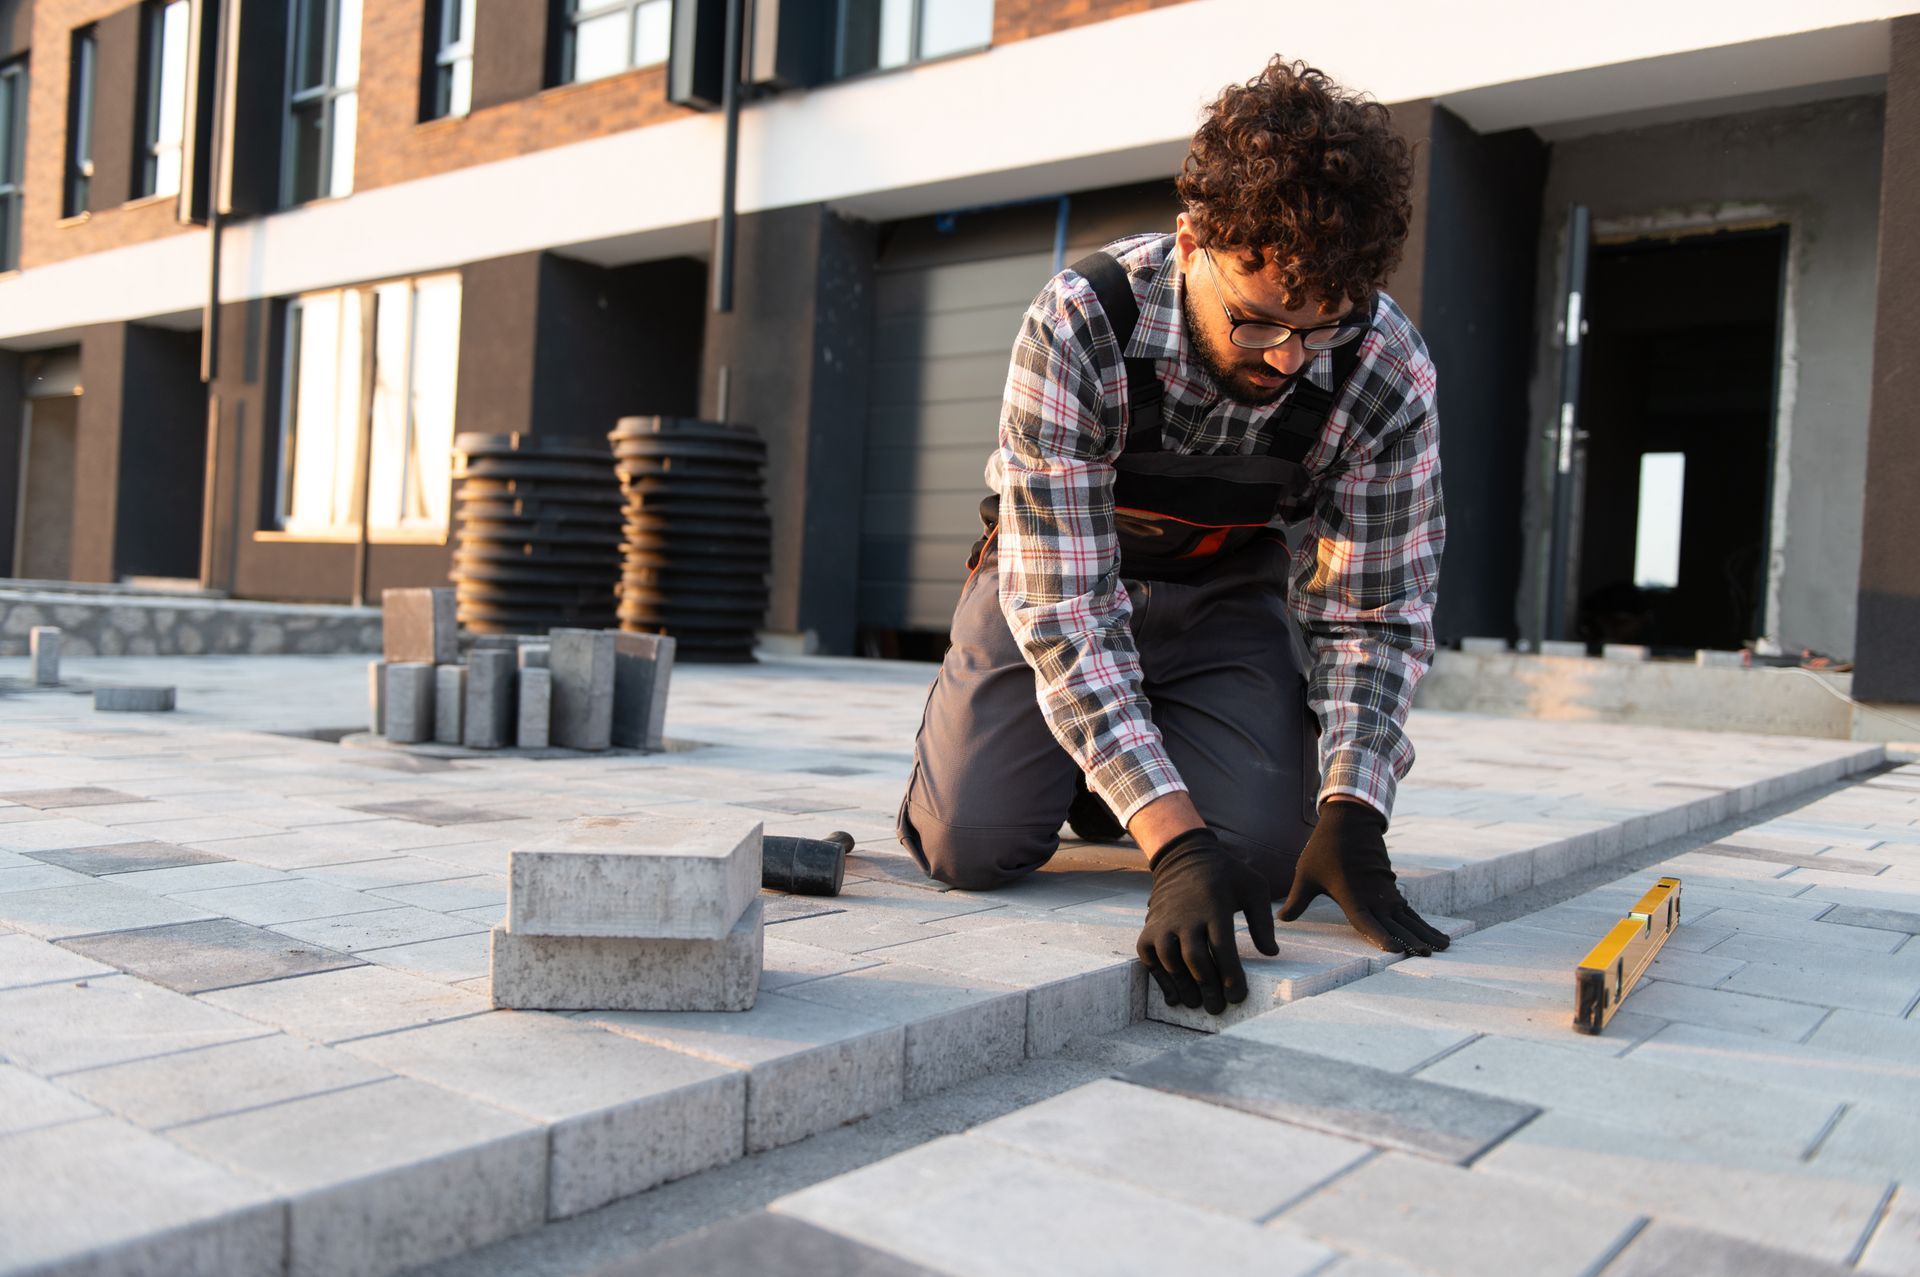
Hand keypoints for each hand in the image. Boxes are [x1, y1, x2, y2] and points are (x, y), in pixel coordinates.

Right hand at [1138, 828, 1278, 1013]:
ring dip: (1182, 986)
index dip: (1230, 975)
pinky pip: (1149, 957)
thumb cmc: (1225, 876)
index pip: (1222, 947)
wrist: (1184, 858)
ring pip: (1170, 959)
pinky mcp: (1149, 927)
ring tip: (1195, 1004)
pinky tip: (1173, 996)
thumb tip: (1271, 953)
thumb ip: (1263, 921)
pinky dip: (1159, 978)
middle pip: (1194, 958)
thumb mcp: (1253, 887)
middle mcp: (1186, 916)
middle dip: (1207, 987)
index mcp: (1214, 907)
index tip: (1237, 997)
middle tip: (1217, 1008)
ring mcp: (1164, 922)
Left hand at [1280, 800, 1450, 955]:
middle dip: (1412, 940)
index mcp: (1351, 895)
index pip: (1366, 921)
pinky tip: (1434, 935)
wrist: (1349, 820)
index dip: (1380, 936)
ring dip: (1425, 932)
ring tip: (1442, 947)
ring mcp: (1385, 891)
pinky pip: (1409, 909)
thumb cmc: (1324, 849)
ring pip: (1408, 917)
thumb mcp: (1306, 874)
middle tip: (1428, 955)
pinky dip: (1423, 922)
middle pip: (1395, 923)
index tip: (1395, 950)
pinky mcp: (1390, 886)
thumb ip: (1297, 899)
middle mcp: (1372, 896)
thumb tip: (1282, 919)